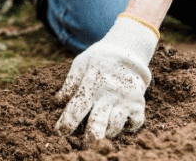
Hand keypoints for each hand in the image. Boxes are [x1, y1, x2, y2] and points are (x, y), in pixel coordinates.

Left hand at [54, 15, 157, 147]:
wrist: (128, 50)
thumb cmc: (100, 58)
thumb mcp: (81, 63)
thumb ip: (70, 82)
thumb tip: (57, 101)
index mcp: (91, 84)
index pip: (76, 108)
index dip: (67, 123)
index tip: (60, 132)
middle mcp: (108, 94)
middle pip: (98, 122)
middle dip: (90, 138)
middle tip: (84, 146)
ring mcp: (125, 100)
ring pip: (115, 126)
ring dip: (106, 134)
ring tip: (100, 135)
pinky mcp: (138, 103)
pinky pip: (135, 123)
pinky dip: (129, 128)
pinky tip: (121, 125)